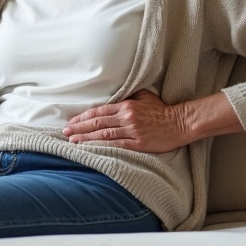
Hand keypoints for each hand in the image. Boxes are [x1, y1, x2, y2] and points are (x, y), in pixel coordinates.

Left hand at [63, 90, 189, 152]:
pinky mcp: (139, 143)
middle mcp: (126, 118)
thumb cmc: (162, 110)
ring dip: (86, 138)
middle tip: (65, 132)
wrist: (180, 123)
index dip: (83, 117)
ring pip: (104, 134)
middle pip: (97, 123)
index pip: (99, 111)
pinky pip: (117, 145)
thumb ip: (128, 96)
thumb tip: (113, 96)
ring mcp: (132, 131)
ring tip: (72, 141)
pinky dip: (102, 147)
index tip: (72, 122)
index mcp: (126, 106)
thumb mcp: (144, 97)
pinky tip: (92, 149)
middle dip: (79, 127)